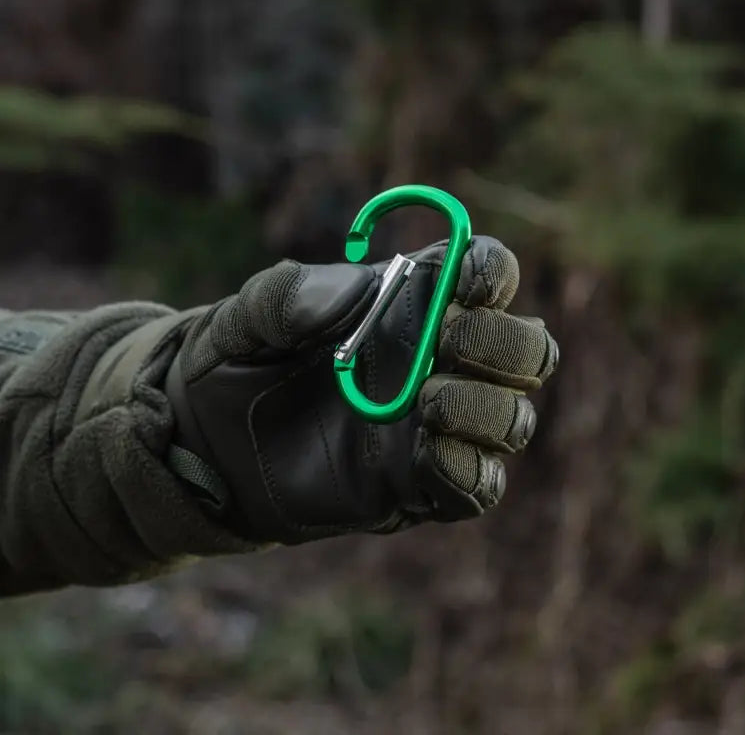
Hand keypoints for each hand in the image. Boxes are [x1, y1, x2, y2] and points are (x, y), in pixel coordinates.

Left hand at [165, 236, 557, 543]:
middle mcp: (437, 362)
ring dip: (488, 408)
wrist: (206, 446)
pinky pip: (478, 486)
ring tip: (427, 403)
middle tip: (447, 342)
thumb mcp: (242, 320)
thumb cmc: (236, 364)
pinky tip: (424, 454)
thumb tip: (350, 295)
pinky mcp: (418, 486)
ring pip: (514, 419)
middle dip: (503, 343)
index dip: (492, 271)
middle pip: (525, 348)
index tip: (466, 281)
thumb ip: (286, 296)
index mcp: (410, 304)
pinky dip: (468, 470)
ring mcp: (434, 428)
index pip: (486, 272)